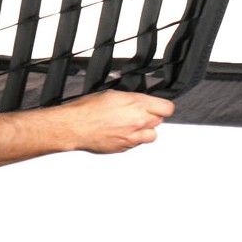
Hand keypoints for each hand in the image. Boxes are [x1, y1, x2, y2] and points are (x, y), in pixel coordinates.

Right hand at [57, 90, 173, 154]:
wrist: (75, 126)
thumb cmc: (88, 109)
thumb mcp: (112, 94)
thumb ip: (131, 99)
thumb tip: (139, 101)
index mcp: (136, 104)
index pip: (167, 108)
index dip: (163, 107)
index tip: (159, 106)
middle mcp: (138, 122)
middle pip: (159, 121)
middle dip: (152, 117)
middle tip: (138, 113)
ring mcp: (132, 137)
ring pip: (152, 135)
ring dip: (145, 130)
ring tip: (131, 125)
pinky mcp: (125, 147)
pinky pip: (136, 144)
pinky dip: (132, 138)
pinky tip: (119, 132)